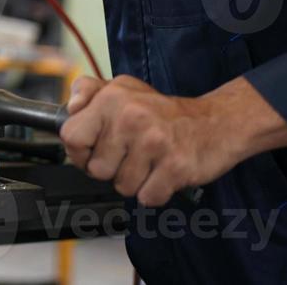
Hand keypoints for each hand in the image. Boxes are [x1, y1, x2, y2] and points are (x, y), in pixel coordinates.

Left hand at [59, 75, 286, 206]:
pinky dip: (155, 192)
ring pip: (122, 186)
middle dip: (111, 170)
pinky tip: (163, 173)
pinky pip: (147, 198)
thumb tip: (70, 107)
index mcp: (112, 98)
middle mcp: (131, 117)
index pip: (72, 136)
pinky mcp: (175, 166)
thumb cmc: (164, 112)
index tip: (93, 151)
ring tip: (149, 162)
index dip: (79, 151)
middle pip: (96, 170)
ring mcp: (154, 142)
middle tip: (131, 156)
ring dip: (135, 182)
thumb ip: (89, 91)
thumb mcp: (123, 88)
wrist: (216, 122)